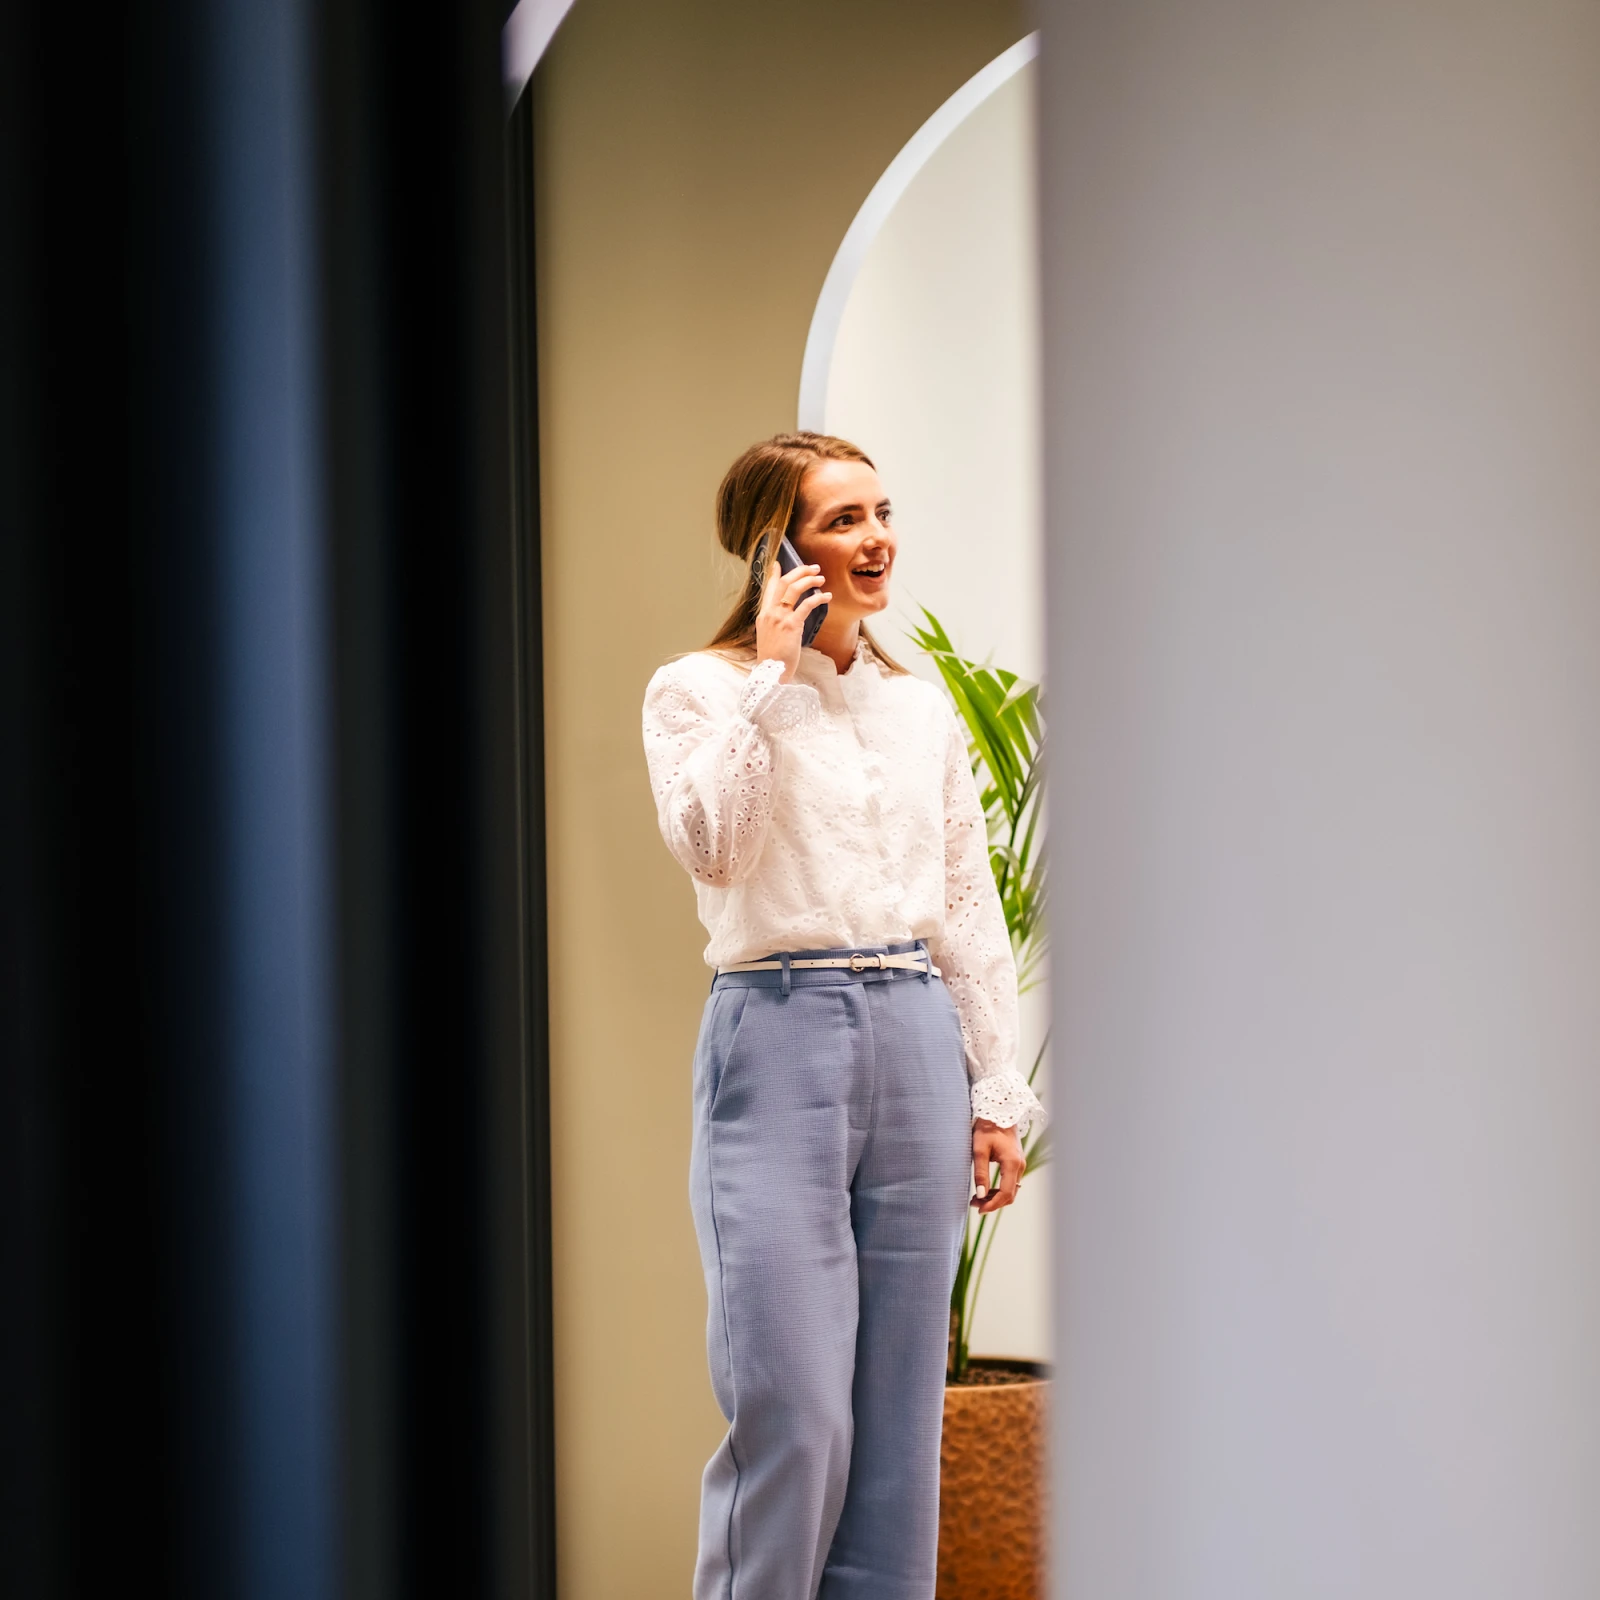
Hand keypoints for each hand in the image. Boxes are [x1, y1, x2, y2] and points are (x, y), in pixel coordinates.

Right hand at [754, 542, 829, 682]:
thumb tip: (785, 616)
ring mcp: (780, 618)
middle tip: (813, 568)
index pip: (768, 588)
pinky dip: (818, 598)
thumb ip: (774, 623)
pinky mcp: (792, 626)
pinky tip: (827, 596)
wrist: (770, 673)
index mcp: (763, 614)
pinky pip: (806, 605)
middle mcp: (770, 613)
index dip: (775, 573)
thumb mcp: (768, 636)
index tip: (780, 562)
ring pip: (794, 589)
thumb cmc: (773, 659)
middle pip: (783, 582)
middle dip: (799, 571)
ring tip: (821, 578)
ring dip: (809, 580)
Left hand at [970, 1119, 1024, 1212]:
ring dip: (996, 1197)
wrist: (998, 1112)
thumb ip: (980, 1173)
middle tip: (974, 1203)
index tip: (979, 1209)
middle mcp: (1019, 1166)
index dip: (993, 1205)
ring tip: (977, 1198)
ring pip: (1011, 1190)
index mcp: (1012, 1163)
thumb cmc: (987, 1128)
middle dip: (993, 1203)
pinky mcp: (1016, 1163)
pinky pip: (1011, 1183)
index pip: (1005, 1193)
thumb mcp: (979, 1150)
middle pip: (1010, 1195)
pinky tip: (986, 1190)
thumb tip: (980, 1195)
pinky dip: (999, 1190)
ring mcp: (1020, 1165)